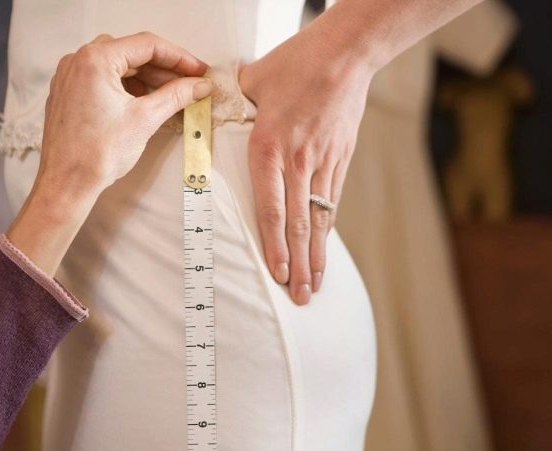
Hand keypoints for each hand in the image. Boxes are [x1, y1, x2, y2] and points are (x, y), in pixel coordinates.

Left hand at [40, 32, 211, 193]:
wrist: (67, 183)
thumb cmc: (97, 154)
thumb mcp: (145, 119)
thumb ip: (176, 96)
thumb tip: (199, 85)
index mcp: (95, 60)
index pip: (146, 45)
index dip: (179, 57)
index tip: (198, 70)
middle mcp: (78, 61)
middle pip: (132, 52)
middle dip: (164, 68)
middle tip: (189, 82)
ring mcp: (70, 77)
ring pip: (118, 65)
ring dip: (146, 77)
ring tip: (172, 94)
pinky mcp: (69, 93)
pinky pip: (103, 79)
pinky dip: (127, 86)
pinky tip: (145, 101)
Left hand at [238, 27, 371, 304]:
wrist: (346, 52)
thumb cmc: (297, 62)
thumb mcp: (254, 79)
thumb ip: (228, 100)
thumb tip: (205, 102)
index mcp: (269, 146)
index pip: (271, 206)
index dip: (274, 244)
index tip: (278, 273)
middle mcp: (298, 161)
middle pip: (299, 223)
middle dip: (299, 264)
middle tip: (300, 297)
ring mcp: (323, 162)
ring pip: (319, 218)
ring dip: (318, 255)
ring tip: (315, 285)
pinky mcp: (341, 157)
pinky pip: (333, 200)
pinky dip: (329, 229)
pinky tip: (325, 249)